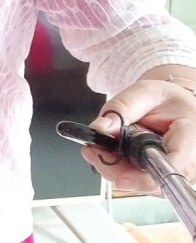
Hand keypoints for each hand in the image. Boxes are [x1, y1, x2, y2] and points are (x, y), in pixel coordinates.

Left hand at [81, 78, 195, 193]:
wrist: (173, 105)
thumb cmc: (165, 99)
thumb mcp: (143, 92)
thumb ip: (122, 108)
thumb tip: (100, 128)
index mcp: (192, 138)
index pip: (174, 168)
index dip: (144, 178)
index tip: (117, 171)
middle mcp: (190, 163)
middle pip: (154, 182)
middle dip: (118, 169)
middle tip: (92, 149)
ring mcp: (178, 175)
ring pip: (143, 185)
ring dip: (116, 169)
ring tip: (99, 145)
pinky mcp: (164, 178)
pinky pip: (140, 181)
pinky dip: (121, 169)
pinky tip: (109, 151)